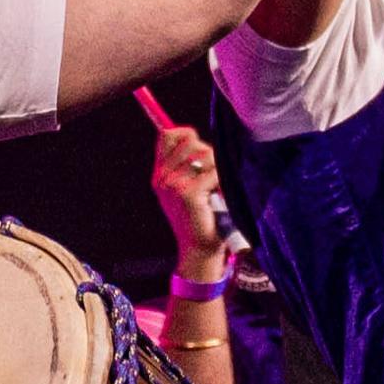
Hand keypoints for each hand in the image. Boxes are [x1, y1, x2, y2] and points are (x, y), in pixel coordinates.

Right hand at [148, 119, 239, 283]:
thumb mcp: (185, 189)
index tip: (198, 146)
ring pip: (205, 154)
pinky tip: (220, 194)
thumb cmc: (200, 217)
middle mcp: (163, 178)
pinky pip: (214, 172)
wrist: (199, 248)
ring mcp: (173, 185)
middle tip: (213, 175)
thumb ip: (185, 165)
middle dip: (208, 153)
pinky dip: (222, 181)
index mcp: (160, 175)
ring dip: (218, 167)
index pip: (167, 136)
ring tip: (217, 186)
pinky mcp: (188, 193)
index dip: (185, 134)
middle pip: (191, 142)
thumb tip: (195, 138)